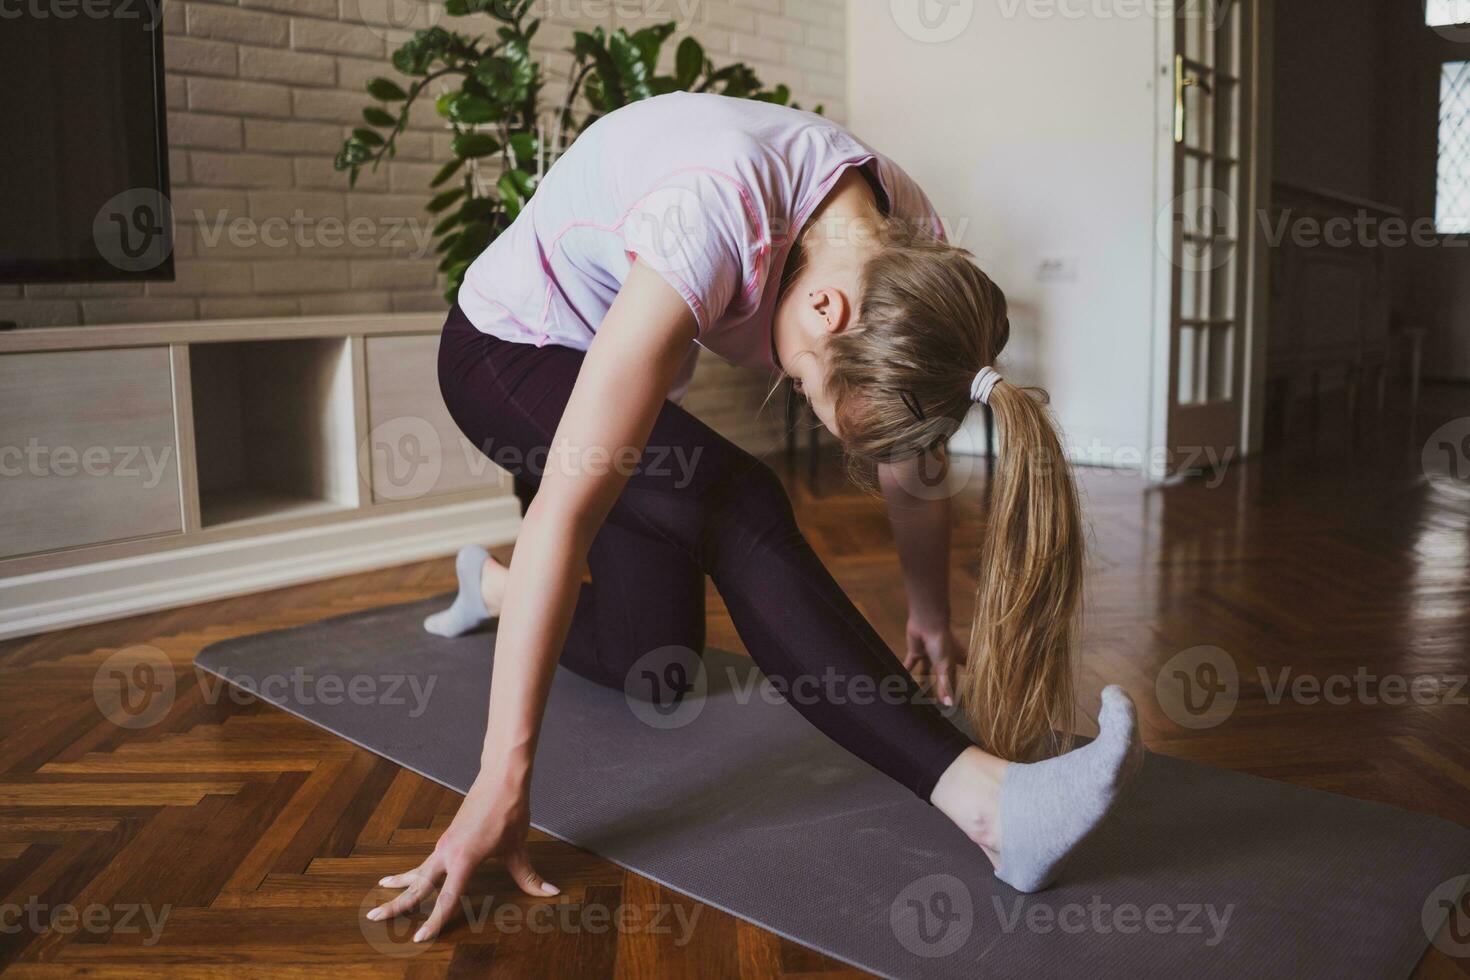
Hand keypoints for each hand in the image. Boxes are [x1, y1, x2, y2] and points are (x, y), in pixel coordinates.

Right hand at [366, 770, 557, 942]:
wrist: (501, 778)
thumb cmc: (509, 810)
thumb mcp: (518, 847)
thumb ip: (529, 875)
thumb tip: (551, 892)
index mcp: (464, 859)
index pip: (447, 898)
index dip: (435, 921)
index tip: (420, 937)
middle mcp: (448, 853)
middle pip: (418, 885)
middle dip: (397, 904)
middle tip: (373, 918)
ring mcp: (446, 844)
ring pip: (419, 871)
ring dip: (401, 884)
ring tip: (381, 891)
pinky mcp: (449, 837)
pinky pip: (428, 860)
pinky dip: (416, 871)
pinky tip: (411, 876)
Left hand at [903, 620, 966, 707]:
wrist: (927, 621)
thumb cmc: (941, 642)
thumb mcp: (944, 666)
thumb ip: (945, 685)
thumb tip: (949, 705)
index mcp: (953, 662)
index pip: (955, 679)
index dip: (955, 690)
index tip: (955, 703)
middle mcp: (941, 660)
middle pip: (940, 677)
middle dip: (939, 689)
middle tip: (936, 704)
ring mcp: (928, 656)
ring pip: (925, 672)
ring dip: (923, 682)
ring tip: (919, 697)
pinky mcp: (915, 652)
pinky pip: (910, 664)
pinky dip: (906, 671)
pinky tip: (900, 680)